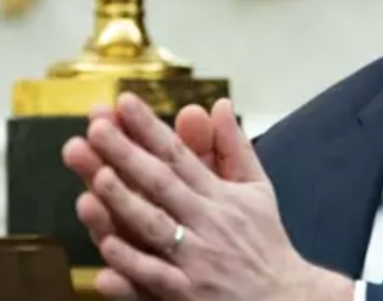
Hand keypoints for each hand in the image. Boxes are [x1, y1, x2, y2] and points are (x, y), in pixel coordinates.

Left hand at [62, 94, 352, 300]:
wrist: (285, 299)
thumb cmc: (265, 243)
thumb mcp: (258, 190)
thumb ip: (235, 147)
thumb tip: (218, 104)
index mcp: (221, 196)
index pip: (179, 155)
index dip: (150, 128)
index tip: (124, 102)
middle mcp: (208, 223)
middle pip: (162, 184)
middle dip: (128, 154)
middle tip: (97, 128)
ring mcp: (196, 260)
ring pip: (156, 227)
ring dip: (126, 202)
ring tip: (98, 176)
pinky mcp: (188, 294)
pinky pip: (156, 276)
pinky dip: (133, 263)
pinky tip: (108, 247)